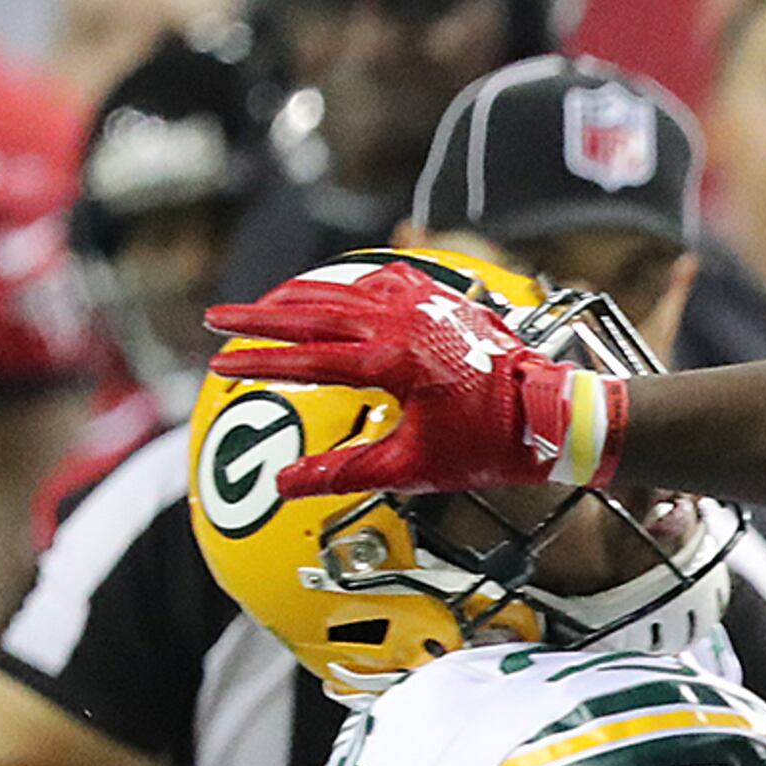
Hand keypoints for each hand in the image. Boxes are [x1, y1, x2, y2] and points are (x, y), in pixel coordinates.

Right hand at [201, 263, 621, 498]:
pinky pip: (380, 280)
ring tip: (259, 307)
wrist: (551, 412)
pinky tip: (329, 293)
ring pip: (342, 289)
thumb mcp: (414, 469)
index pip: (307, 359)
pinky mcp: (440, 296)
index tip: (219, 363)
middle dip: (258, 316)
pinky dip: (347, 284)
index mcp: (391, 363)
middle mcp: (401, 322)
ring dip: (297, 297)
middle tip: (214, 318)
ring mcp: (422, 303)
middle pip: (312, 311)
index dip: (259, 362)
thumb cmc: (487, 446)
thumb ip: (344, 473)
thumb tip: (284, 486)